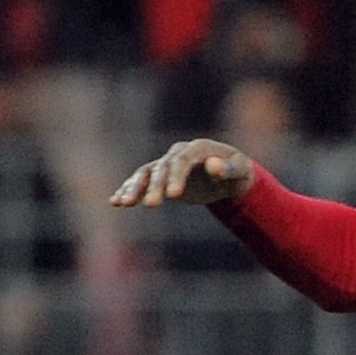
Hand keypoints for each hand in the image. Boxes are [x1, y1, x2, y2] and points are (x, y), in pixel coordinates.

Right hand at [110, 139, 253, 208]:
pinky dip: (128, 189)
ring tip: (123, 204)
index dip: (177, 177)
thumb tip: (214, 166)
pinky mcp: (161, 177)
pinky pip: (142, 181)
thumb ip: (228, 168)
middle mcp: (177, 154)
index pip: (182, 162)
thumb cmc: (237, 172)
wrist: (229, 174)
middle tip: (150, 206)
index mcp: (197, 149)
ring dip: (134, 188)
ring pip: (146, 174)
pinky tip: (115, 202)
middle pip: (161, 168)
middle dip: (155, 187)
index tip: (173, 196)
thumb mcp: (239, 170)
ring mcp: (167, 164)